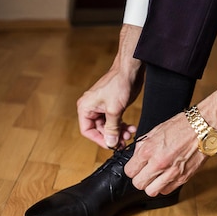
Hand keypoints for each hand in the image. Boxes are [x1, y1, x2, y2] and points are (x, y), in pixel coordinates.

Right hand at [76, 24, 143, 148]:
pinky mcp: (112, 106)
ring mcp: (102, 107)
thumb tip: (110, 143)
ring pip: (108, 127)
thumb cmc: (118, 84)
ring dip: (119, 132)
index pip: (87, 130)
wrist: (129, 70)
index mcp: (85, 107)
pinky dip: (122, 126)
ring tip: (129, 134)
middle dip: (113, 136)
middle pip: (99, 130)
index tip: (112, 145)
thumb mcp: (114, 110)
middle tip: (124, 141)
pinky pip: (115, 121)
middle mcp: (91, 108)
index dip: (99, 140)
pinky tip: (131, 128)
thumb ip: (112, 128)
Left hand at [124, 113, 208, 196]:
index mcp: (149, 150)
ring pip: (151, 191)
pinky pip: (166, 190)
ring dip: (151, 185)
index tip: (136, 166)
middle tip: (144, 172)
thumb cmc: (182, 126)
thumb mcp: (155, 131)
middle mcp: (159, 164)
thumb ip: (143, 146)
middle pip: (138, 184)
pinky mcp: (183, 178)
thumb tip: (136, 157)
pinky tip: (166, 176)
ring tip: (156, 176)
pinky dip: (164, 186)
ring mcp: (171, 173)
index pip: (130, 171)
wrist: (203, 128)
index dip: (132, 169)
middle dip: (140, 178)